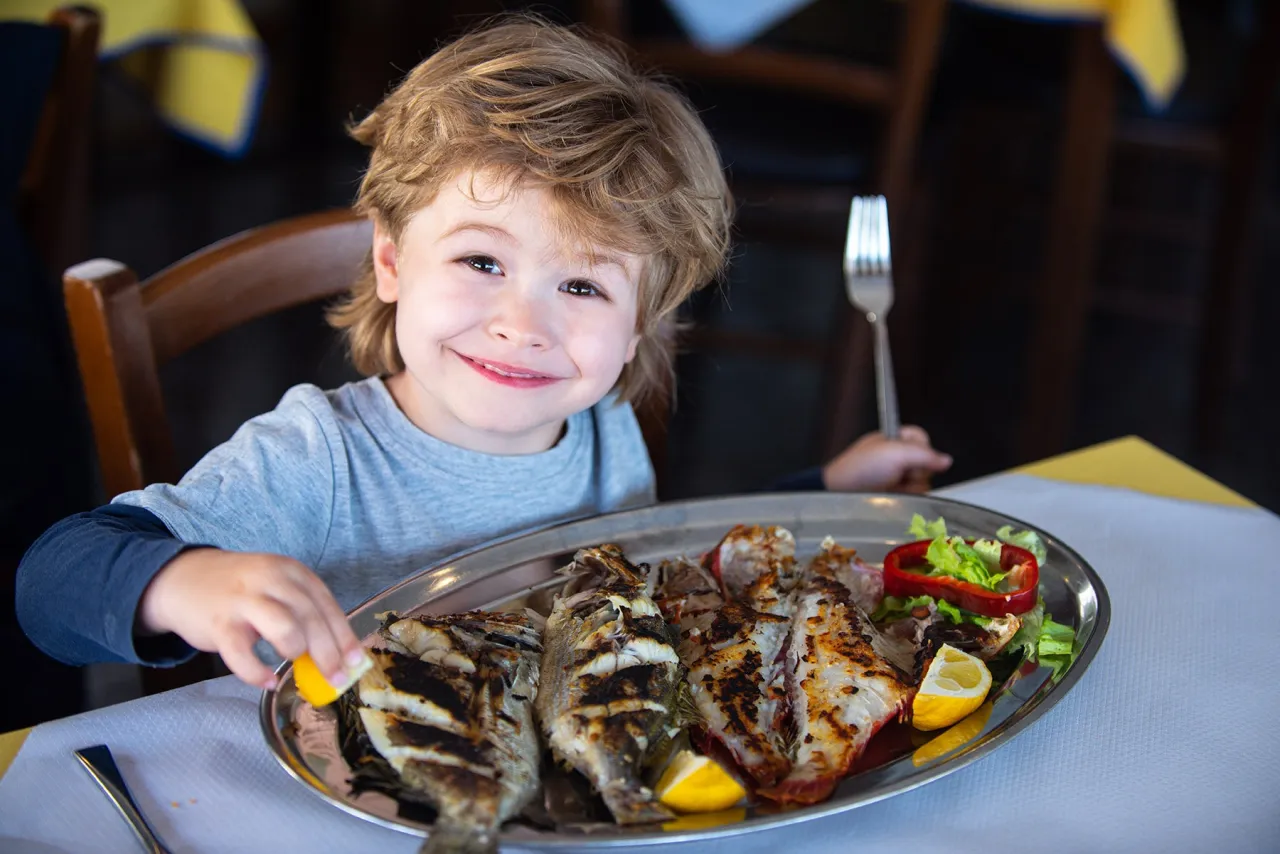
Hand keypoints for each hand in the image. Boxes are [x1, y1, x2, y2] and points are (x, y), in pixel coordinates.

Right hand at [138, 548, 363, 689]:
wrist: (182, 579)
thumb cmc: (239, 590)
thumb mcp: (275, 587)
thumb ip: (302, 612)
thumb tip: (336, 654)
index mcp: (291, 571)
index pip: (327, 605)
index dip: (344, 636)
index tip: (356, 662)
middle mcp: (271, 579)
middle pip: (311, 618)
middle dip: (329, 654)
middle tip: (336, 679)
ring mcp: (244, 599)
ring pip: (285, 628)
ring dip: (296, 651)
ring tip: (292, 663)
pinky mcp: (219, 623)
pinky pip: (243, 655)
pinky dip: (257, 673)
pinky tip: (266, 680)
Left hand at [821, 425, 952, 492]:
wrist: (841, 494)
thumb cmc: (861, 468)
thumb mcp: (894, 453)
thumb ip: (924, 454)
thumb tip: (947, 460)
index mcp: (894, 439)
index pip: (923, 437)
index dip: (922, 446)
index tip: (910, 453)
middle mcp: (898, 457)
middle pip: (927, 462)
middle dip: (916, 470)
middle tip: (898, 472)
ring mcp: (897, 477)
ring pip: (924, 481)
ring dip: (911, 485)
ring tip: (893, 486)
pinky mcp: (897, 496)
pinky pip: (916, 495)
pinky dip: (908, 496)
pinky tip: (894, 496)